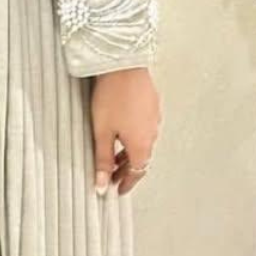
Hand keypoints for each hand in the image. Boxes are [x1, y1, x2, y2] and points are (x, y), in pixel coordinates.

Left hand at [90, 67, 161, 196]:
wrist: (124, 65)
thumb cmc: (112, 97)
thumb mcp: (102, 133)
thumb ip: (103, 160)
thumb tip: (101, 185)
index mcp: (141, 145)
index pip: (136, 173)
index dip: (126, 183)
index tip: (118, 190)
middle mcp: (152, 134)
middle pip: (141, 159)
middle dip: (126, 170)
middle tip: (112, 176)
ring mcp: (154, 119)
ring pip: (143, 144)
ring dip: (130, 153)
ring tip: (113, 154)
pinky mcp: (152, 105)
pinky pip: (145, 129)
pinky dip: (134, 137)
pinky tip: (122, 131)